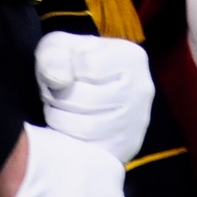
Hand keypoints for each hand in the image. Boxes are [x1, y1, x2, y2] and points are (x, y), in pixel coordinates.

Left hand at [35, 34, 154, 163]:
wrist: (92, 93)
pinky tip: (69, 128)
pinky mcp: (126, 148)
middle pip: (86, 98)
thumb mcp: (59, 47)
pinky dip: (69, 139)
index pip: (88, 65)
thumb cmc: (74, 66)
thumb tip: (59, 81)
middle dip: (58, 97)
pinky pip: (89, 149)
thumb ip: (54, 54)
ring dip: (60, 118)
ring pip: (86, 127)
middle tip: (57, 94)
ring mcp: (136, 122)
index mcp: (131, 57)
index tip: (65, 72)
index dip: (64, 70)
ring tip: (62, 109)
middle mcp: (142, 89)